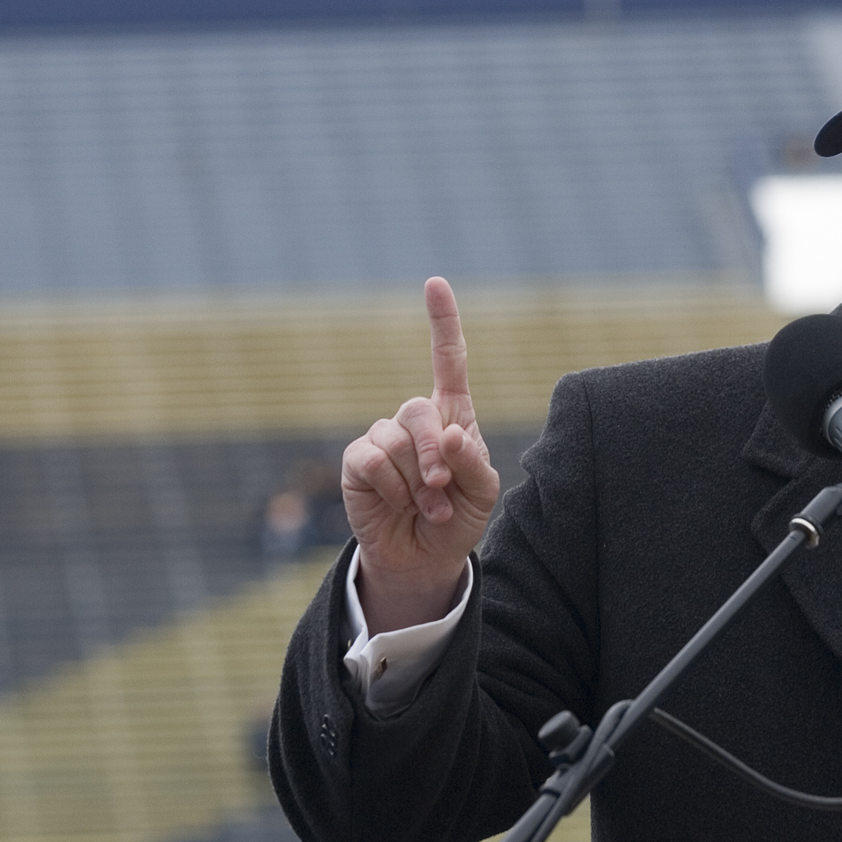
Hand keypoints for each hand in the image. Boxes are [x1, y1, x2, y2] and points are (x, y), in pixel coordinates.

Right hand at [342, 278, 501, 631]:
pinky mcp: (358, 461)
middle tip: (443, 490)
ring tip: (426, 509)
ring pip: (397, 441)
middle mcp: (414, 420)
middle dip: (434, 456)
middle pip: (419, 411)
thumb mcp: (482, 493)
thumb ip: (472, 462)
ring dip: (417, 484)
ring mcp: (383, 437)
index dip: (442, 322)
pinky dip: (393, 489)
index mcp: (451, 416)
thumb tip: (448, 433)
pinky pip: (373, 460)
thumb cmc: (458, 518)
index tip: (435, 283)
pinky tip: (398, 505)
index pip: (447, 361)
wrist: (425, 558)